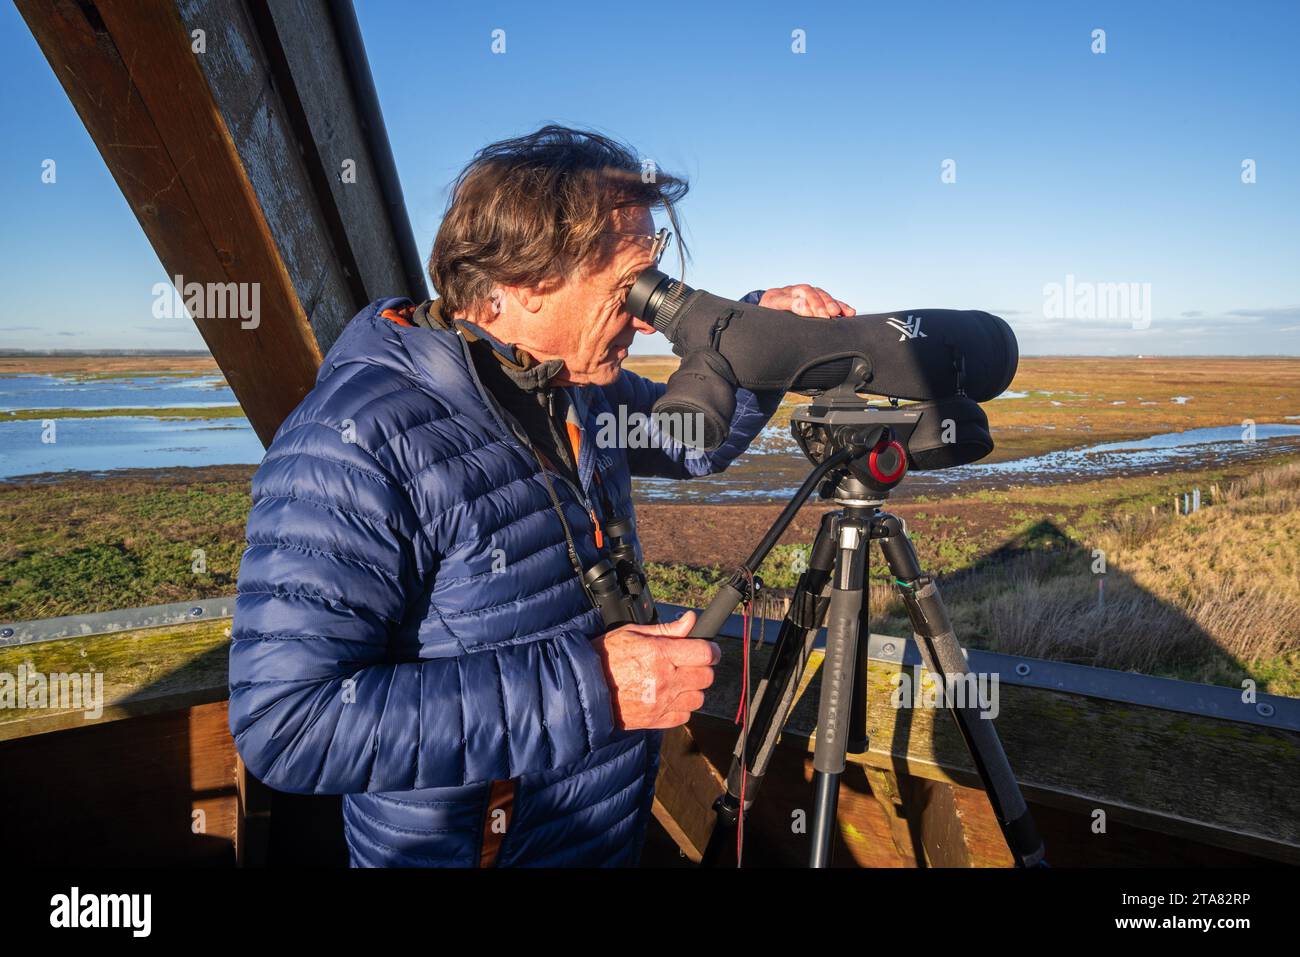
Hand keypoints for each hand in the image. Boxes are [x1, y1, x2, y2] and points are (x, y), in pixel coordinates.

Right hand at [593, 610, 718, 730]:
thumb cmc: (603, 657)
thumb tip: (690, 620)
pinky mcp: (656, 720)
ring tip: (677, 681)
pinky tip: (668, 696)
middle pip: (706, 676)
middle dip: (702, 668)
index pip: (704, 653)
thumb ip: (666, 630)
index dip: (711, 649)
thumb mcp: (631, 633)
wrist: (581, 688)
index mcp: (659, 654)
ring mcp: (661, 703)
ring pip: (698, 698)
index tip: (707, 648)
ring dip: (693, 689)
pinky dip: (681, 707)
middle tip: (689, 663)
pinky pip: (684, 716)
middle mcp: (664, 680)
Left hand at [759, 284, 855, 317]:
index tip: (813, 313)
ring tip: (844, 313)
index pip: (799, 294)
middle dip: (822, 304)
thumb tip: (801, 304)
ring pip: (823, 296)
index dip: (806, 304)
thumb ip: (785, 305)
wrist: (768, 306)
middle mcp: (798, 291)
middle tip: (829, 314)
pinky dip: (840, 307)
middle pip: (813, 293)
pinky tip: (850, 312)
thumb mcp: (771, 308)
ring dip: (834, 304)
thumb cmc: (768, 311)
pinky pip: (830, 302)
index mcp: (784, 293)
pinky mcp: (817, 301)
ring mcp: (808, 295)